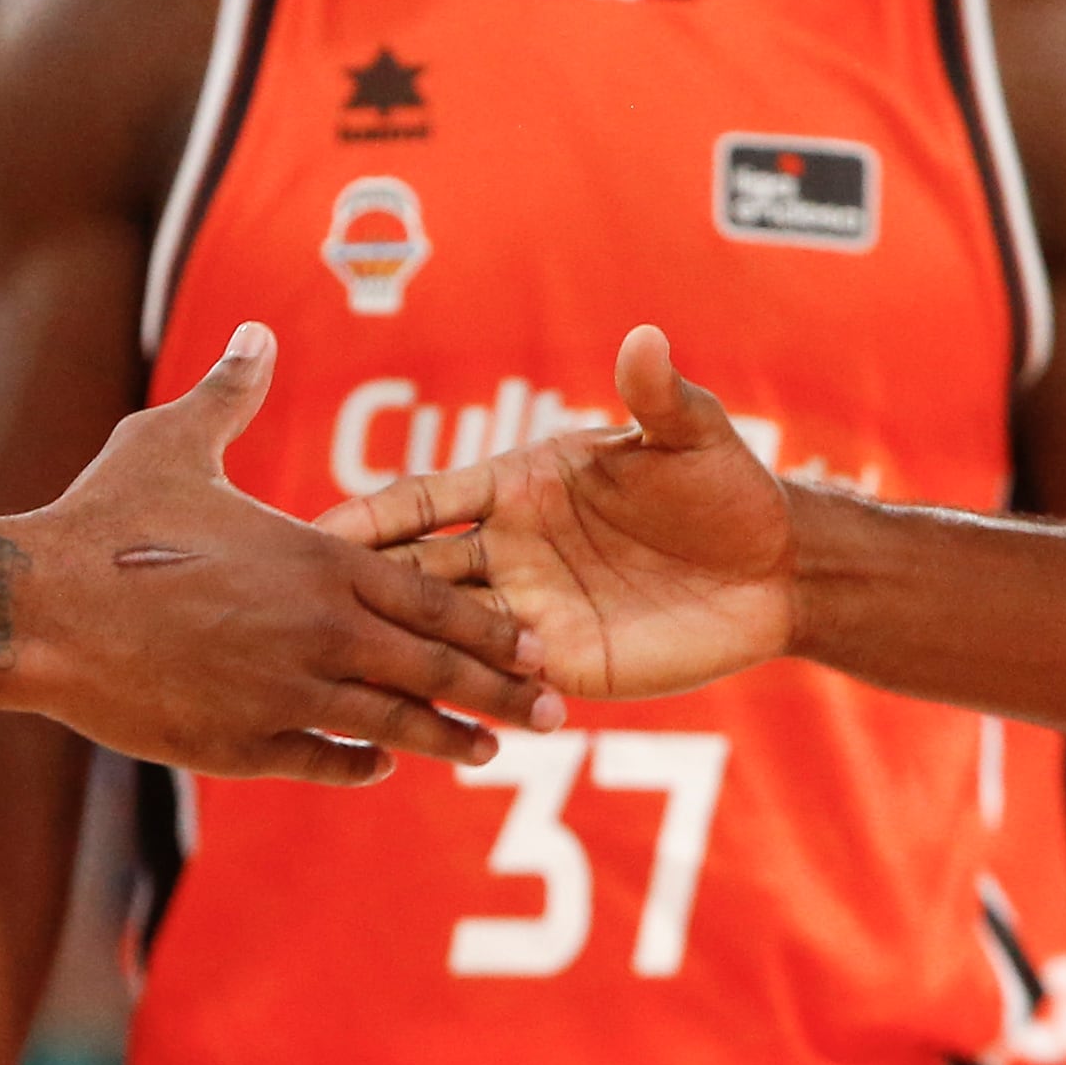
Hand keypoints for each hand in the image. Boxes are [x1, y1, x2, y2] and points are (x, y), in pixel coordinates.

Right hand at [16, 320, 563, 780]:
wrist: (37, 609)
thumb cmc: (105, 518)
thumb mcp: (173, 441)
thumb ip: (233, 393)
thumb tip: (255, 334)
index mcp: (321, 559)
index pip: (434, 598)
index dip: (490, 625)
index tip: (534, 643)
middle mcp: (321, 631)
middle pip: (436, 668)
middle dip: (500, 692)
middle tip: (555, 716)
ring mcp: (286, 694)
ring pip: (393, 724)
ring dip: (446, 739)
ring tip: (484, 753)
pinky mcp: (242, 744)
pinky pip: (323, 759)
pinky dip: (359, 761)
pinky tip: (380, 762)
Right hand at [322, 326, 794, 702]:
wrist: (774, 571)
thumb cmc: (725, 488)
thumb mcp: (693, 438)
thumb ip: (660, 398)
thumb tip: (646, 339)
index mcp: (519, 483)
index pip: (424, 499)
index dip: (372, 516)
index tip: (313, 533)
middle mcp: (509, 546)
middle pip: (412, 571)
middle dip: (356, 591)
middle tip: (291, 616)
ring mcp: (527, 609)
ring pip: (439, 634)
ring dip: (393, 652)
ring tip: (331, 681)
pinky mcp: (557, 665)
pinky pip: (490, 684)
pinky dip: (451, 701)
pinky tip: (405, 724)